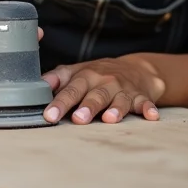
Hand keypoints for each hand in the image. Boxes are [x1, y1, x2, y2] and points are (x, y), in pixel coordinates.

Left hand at [42, 56, 164, 123]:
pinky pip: (145, 103)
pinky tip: (151, 116)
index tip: (48, 116)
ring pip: (118, 99)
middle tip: (77, 119)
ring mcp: (123, 89)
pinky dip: (148, 108)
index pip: (70, 89)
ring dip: (114, 108)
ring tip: (109, 119)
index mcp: (85, 76)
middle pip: (94, 95)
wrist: (136, 68)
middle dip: (86, 106)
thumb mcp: (77, 72)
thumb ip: (57, 78)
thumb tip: (36, 84)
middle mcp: (104, 81)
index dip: (59, 102)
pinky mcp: (141, 97)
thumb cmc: (99, 74)